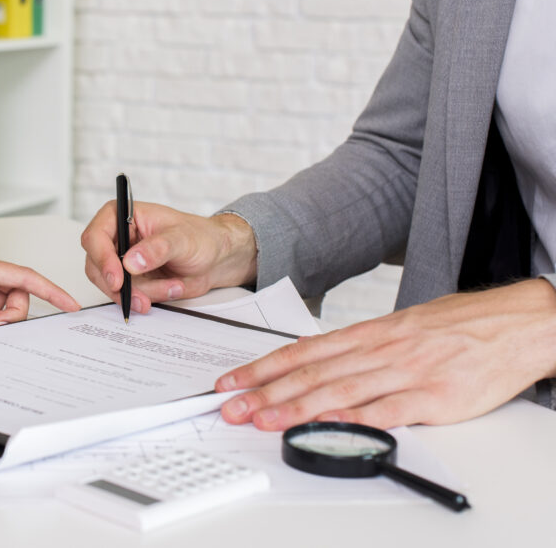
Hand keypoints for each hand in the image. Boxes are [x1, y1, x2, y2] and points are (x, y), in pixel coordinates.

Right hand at [80, 201, 257, 312]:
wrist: (215, 258)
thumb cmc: (199, 237)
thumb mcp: (182, 239)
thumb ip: (157, 249)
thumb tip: (131, 261)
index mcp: (122, 215)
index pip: (95, 236)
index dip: (102, 259)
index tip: (118, 279)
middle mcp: (116, 238)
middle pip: (96, 266)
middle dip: (121, 286)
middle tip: (141, 298)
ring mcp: (120, 261)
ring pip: (111, 286)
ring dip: (140, 293)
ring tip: (171, 287)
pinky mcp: (130, 280)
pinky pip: (126, 296)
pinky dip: (147, 299)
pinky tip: (170, 289)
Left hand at [215, 279, 555, 429]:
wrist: (516, 322)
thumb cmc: (457, 326)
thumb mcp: (400, 327)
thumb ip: (358, 347)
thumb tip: (315, 358)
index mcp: (370, 333)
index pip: (303, 351)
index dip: (262, 366)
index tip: (232, 380)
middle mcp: (380, 350)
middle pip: (312, 372)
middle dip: (265, 389)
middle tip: (231, 405)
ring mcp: (406, 372)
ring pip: (340, 390)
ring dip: (296, 407)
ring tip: (262, 419)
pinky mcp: (435, 397)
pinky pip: (388, 409)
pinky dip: (355, 418)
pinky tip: (327, 424)